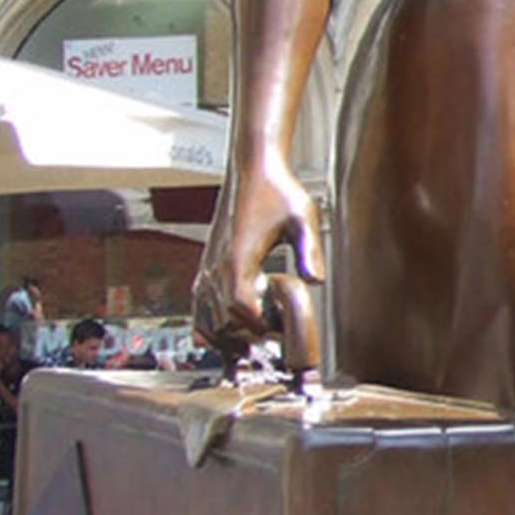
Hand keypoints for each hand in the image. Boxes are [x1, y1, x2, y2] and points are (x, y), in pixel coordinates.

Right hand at [192, 146, 326, 360]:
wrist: (253, 171)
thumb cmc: (278, 191)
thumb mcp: (303, 217)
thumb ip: (310, 249)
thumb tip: (316, 280)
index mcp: (239, 256)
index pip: (239, 306)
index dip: (257, 325)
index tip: (276, 329)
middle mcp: (216, 266)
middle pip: (220, 320)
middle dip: (243, 337)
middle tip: (269, 341)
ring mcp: (207, 268)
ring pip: (204, 319)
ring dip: (225, 336)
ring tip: (251, 344)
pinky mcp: (205, 267)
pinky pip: (197, 307)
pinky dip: (208, 326)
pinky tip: (225, 335)